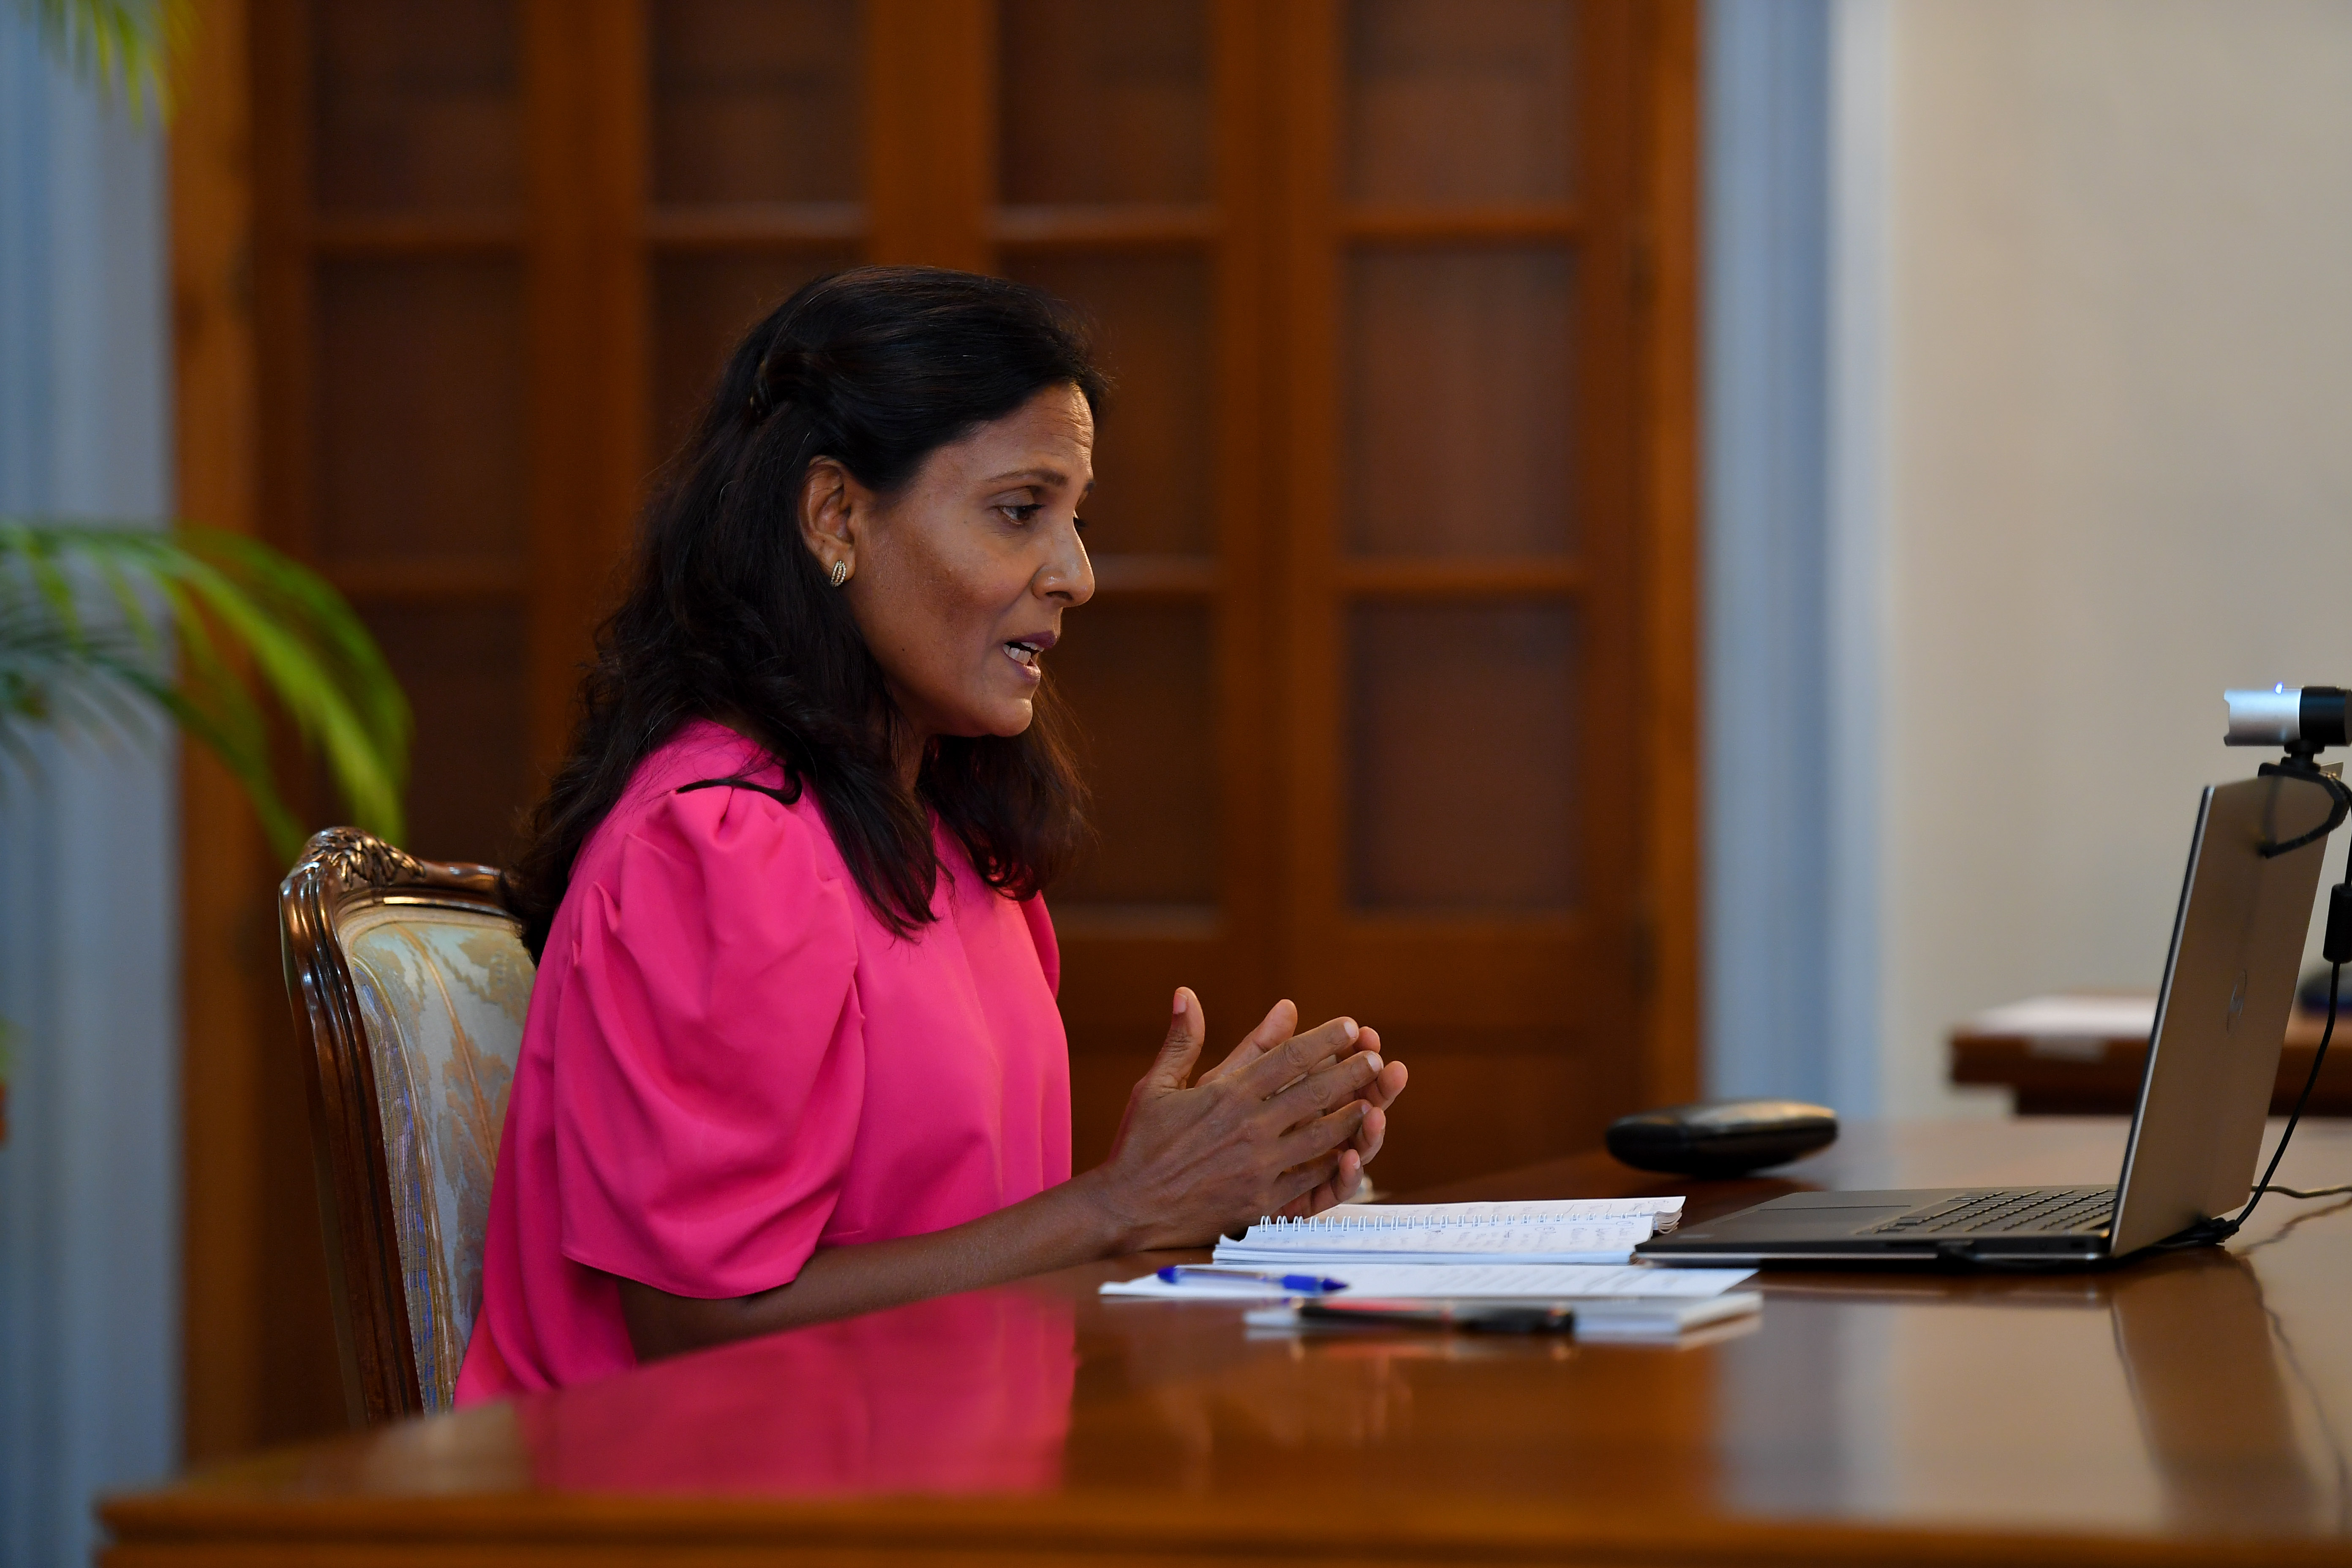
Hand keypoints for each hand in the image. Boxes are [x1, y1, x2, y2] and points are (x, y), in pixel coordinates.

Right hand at [1083, 990, 1409, 1250]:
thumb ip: (1181, 1040)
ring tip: (1375, 1102)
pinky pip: (1310, 1179)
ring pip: (1322, 1136)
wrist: (1128, 1208)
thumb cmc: (1140, 1143)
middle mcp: (1250, 1128)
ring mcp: (1260, 1166)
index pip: (1288, 1058)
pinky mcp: (1263, 1200)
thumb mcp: (1157, 1085)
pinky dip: (1336, 1164)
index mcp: (1226, 1094)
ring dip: (1353, 1116)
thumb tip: (1185, 993)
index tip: (1349, 1027)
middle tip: (1376, 1060)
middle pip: (1315, 1093)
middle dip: (1352, 1073)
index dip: (1325, 1040)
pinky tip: (1353, 1153)